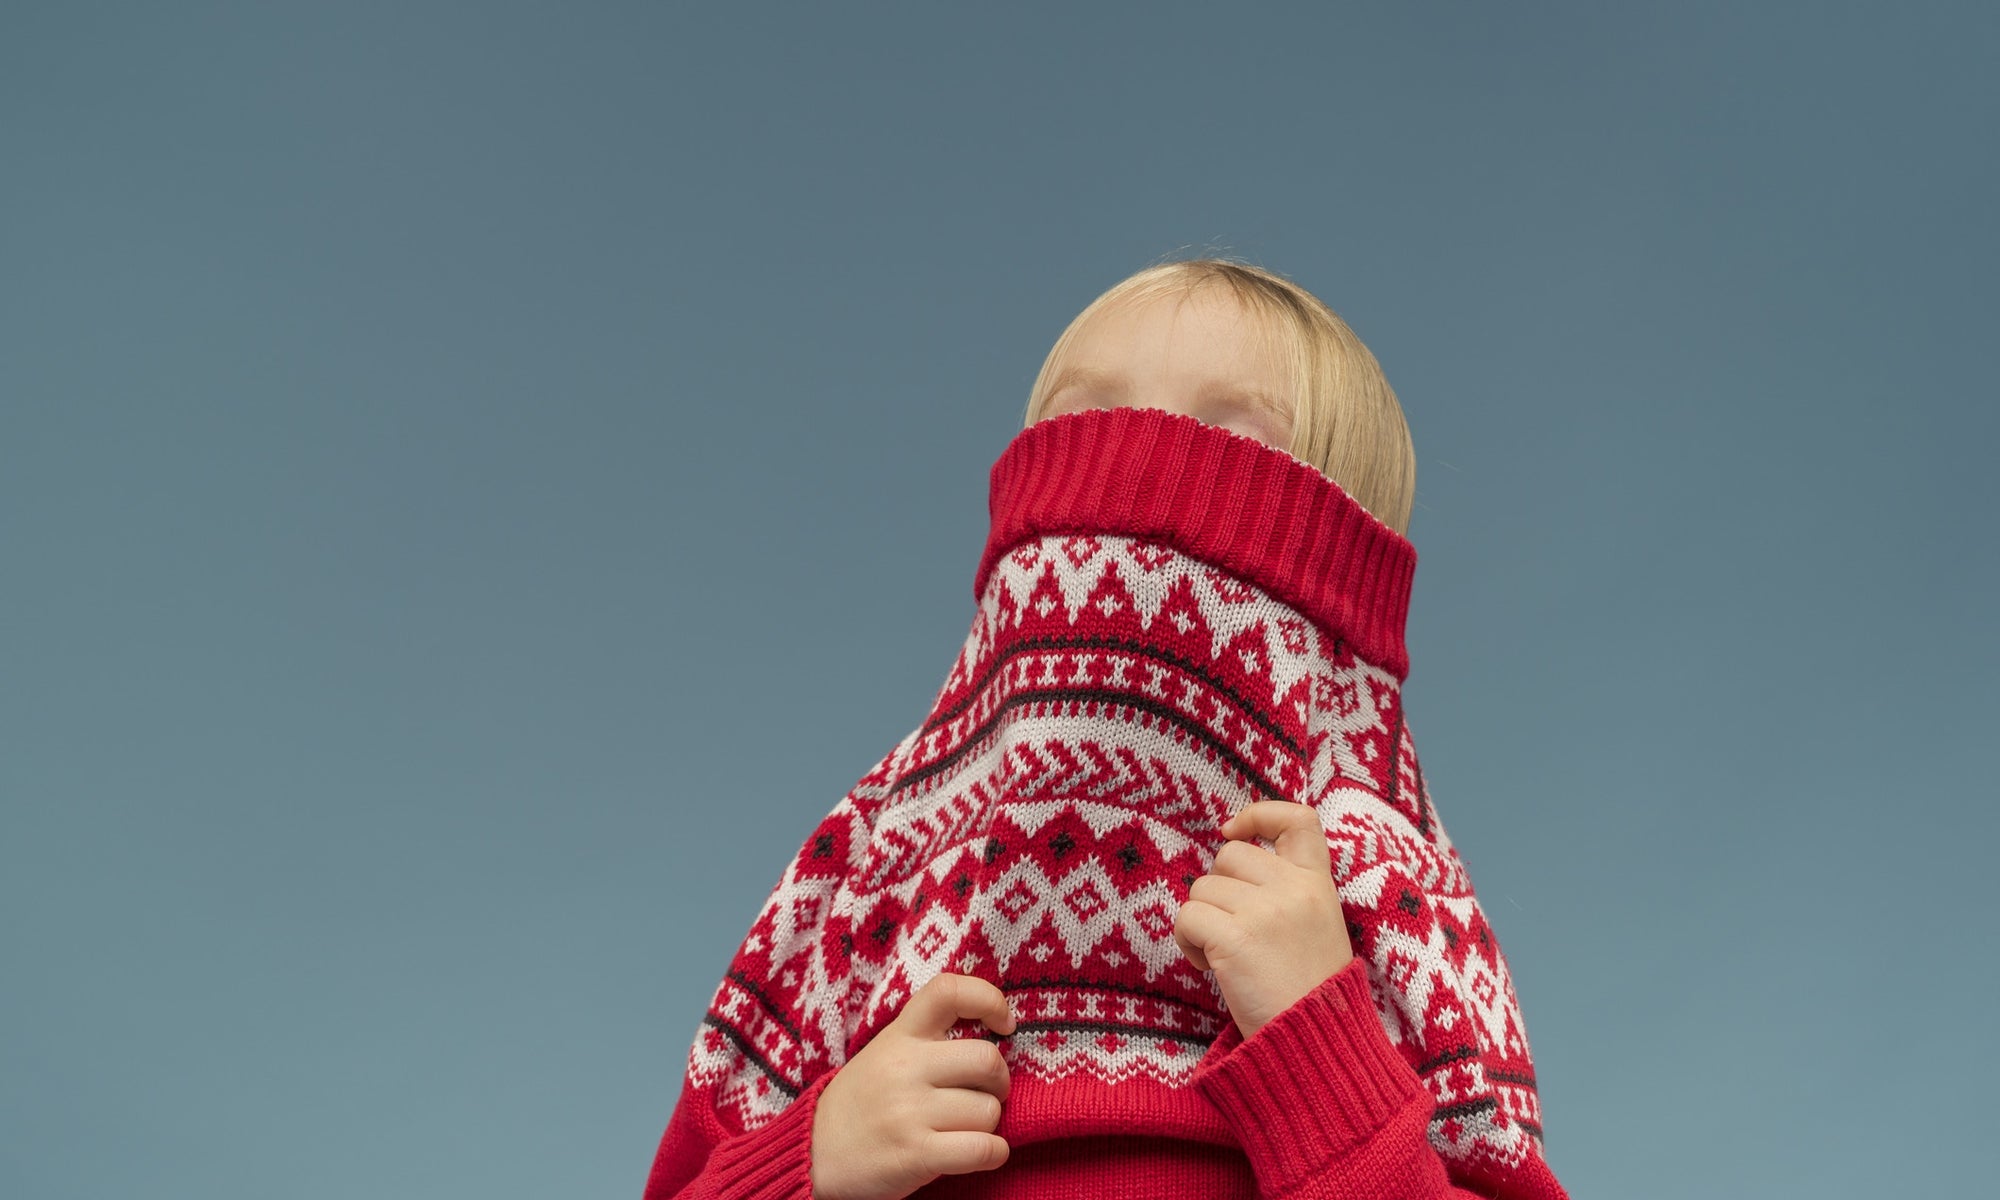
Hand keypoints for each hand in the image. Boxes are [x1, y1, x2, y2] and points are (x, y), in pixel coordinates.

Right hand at [809, 972, 1014, 1199]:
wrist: (812, 1153)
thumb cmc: (860, 1102)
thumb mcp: (884, 1052)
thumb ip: (927, 1038)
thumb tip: (994, 1036)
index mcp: (899, 1035)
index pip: (949, 991)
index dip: (989, 1000)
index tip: (1004, 1025)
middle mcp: (905, 1067)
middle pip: (987, 1059)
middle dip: (1000, 1082)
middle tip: (986, 1094)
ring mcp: (909, 1111)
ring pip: (988, 1110)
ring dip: (989, 1124)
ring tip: (966, 1128)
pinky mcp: (916, 1154)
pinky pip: (983, 1149)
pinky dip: (994, 1153)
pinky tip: (983, 1152)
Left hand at [1173, 798, 1354, 1039]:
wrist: (1318, 1047)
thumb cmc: (1309, 994)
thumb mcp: (1318, 928)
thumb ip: (1287, 891)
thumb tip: (1231, 854)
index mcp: (1319, 885)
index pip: (1297, 819)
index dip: (1258, 813)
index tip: (1233, 831)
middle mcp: (1295, 889)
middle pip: (1228, 856)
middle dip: (1219, 891)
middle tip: (1234, 932)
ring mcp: (1265, 911)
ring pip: (1201, 889)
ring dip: (1202, 922)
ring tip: (1226, 958)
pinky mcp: (1236, 937)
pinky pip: (1186, 917)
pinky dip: (1187, 942)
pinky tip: (1211, 968)